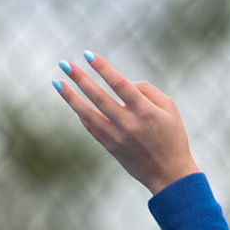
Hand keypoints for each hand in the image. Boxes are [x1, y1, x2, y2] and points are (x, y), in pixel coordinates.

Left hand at [54, 52, 200, 192]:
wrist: (169, 174)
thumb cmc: (172, 137)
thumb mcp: (170, 109)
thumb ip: (149, 91)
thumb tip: (126, 83)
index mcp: (145, 111)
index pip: (120, 84)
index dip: (103, 68)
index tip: (88, 55)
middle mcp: (128, 123)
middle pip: (98, 97)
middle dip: (80, 78)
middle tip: (65, 64)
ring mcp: (116, 137)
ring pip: (88, 114)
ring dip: (71, 97)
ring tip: (57, 83)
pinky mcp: (110, 147)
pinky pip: (91, 128)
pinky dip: (81, 115)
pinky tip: (73, 103)